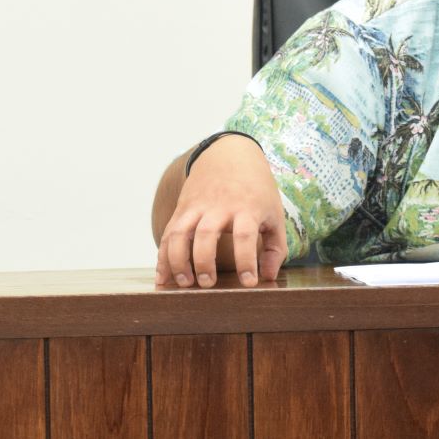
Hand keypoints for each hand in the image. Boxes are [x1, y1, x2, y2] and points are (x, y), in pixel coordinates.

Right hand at [156, 135, 288, 288]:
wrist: (229, 154)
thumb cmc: (256, 190)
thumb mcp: (275, 213)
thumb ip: (275, 248)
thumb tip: (268, 277)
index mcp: (246, 208)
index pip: (244, 235)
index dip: (246, 260)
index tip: (248, 283)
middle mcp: (219, 206)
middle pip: (206, 233)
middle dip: (204, 261)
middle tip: (208, 284)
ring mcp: (197, 206)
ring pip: (179, 232)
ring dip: (177, 260)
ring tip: (184, 283)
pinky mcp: (182, 209)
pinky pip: (168, 233)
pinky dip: (162, 256)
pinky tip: (163, 277)